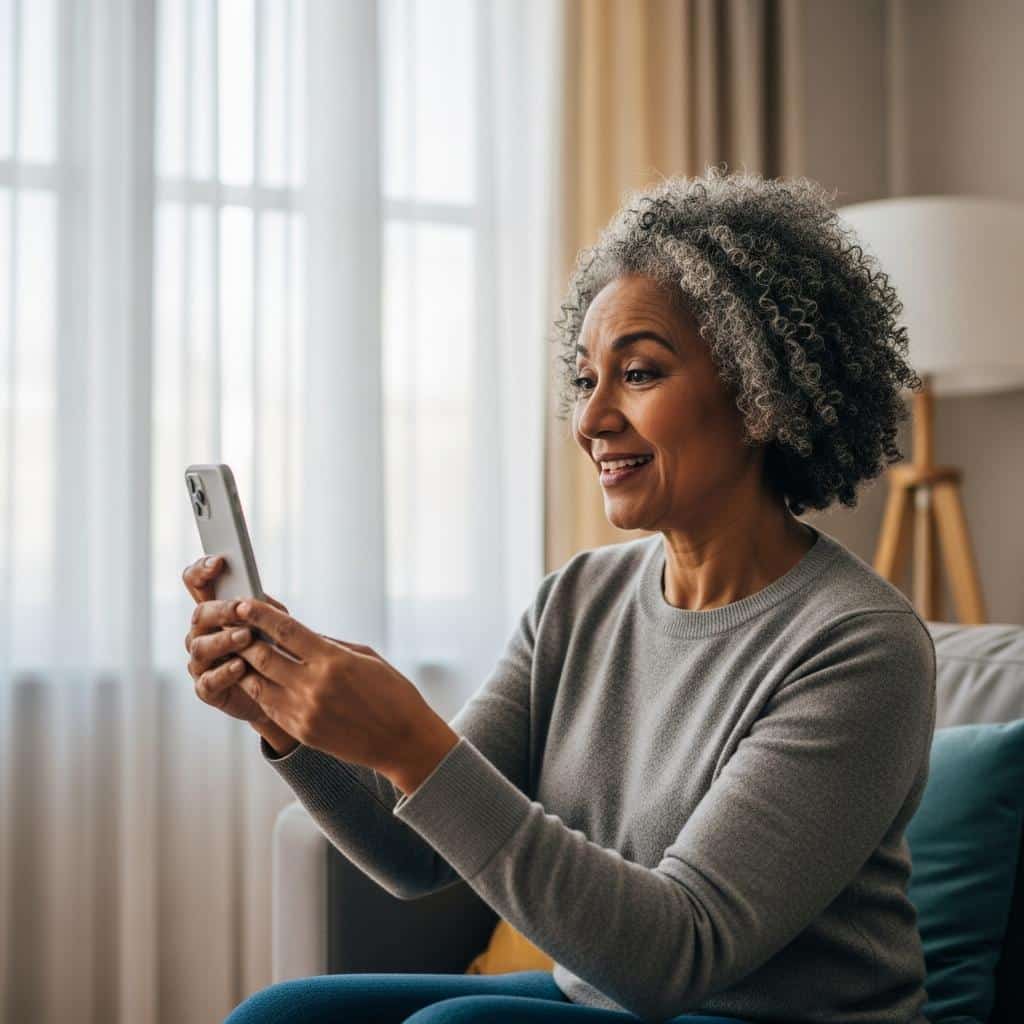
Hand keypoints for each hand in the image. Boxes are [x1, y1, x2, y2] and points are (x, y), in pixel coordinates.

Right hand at [181, 555, 293, 734]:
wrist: (280, 691)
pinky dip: (224, 672)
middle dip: (221, 610)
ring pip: (201, 647)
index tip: (218, 562)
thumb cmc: (274, 649)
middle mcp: (202, 633)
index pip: (196, 583)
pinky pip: (209, 680)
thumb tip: (256, 598)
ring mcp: (201, 661)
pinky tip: (240, 666)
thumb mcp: (274, 622)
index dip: (201, 570)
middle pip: (200, 614)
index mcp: (215, 610)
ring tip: (246, 637)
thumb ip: (263, 608)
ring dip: (224, 640)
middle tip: (240, 608)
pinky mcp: (207, 689)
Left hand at [190, 597, 450, 777]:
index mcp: (333, 661)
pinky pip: (269, 706)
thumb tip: (298, 633)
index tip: (245, 603)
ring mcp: (304, 711)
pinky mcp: (301, 731)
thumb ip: (329, 645)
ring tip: (237, 652)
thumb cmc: (391, 693)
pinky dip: (259, 690)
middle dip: (244, 638)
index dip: (261, 615)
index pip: (286, 631)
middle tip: (232, 625)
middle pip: (263, 656)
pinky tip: (255, 679)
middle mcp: (314, 685)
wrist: (403, 740)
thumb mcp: (365, 657)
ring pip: (258, 684)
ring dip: (245, 666)